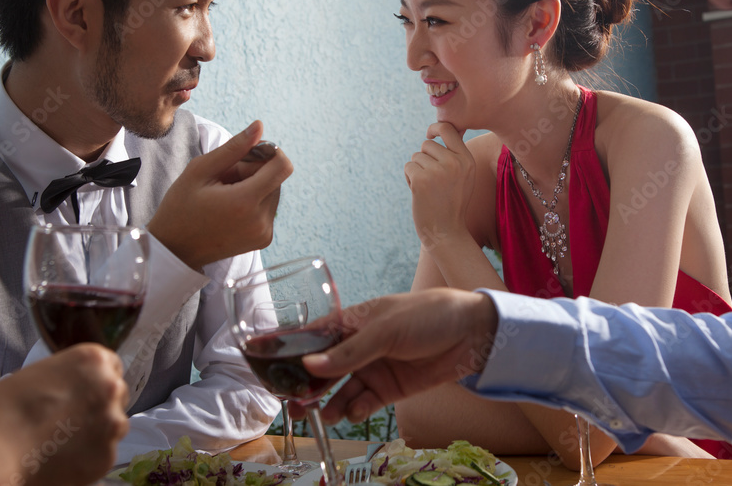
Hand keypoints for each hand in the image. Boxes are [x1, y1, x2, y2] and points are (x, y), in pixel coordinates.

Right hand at [0, 344, 127, 485]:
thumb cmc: (1, 409)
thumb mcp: (39, 374)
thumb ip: (69, 377)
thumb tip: (76, 388)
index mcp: (94, 359)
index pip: (111, 367)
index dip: (95, 382)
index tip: (83, 393)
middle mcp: (110, 387)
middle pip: (117, 395)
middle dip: (99, 406)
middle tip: (71, 420)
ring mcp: (112, 421)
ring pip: (115, 426)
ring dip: (97, 431)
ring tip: (63, 441)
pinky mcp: (107, 455)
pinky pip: (104, 454)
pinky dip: (88, 457)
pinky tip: (62, 457)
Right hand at [148, 120, 293, 269]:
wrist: (174, 249)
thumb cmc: (181, 207)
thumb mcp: (200, 171)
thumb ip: (234, 147)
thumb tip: (259, 126)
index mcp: (245, 202)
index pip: (283, 166)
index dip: (269, 153)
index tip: (247, 155)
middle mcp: (261, 220)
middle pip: (277, 178)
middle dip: (255, 171)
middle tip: (225, 178)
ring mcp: (265, 232)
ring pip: (274, 191)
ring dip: (255, 186)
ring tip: (226, 194)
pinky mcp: (265, 239)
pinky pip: (269, 208)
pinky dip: (255, 201)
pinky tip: (231, 208)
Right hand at [293, 289, 497, 423]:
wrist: (472, 334)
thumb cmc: (428, 316)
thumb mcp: (385, 329)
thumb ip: (349, 351)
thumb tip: (310, 365)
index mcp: (352, 322)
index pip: (312, 336)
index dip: (288, 348)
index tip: (259, 359)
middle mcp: (357, 346)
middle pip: (322, 370)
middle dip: (306, 387)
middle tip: (292, 405)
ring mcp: (373, 369)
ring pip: (340, 390)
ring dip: (329, 403)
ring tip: (321, 415)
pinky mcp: (389, 389)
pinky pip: (364, 403)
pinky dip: (355, 410)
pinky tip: (351, 412)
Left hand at [404, 122, 474, 250]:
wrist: (446, 232)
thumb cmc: (452, 204)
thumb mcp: (463, 177)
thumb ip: (455, 156)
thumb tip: (437, 133)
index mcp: (467, 160)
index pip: (448, 129)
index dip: (435, 128)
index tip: (429, 135)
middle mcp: (455, 162)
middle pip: (427, 144)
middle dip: (424, 158)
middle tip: (430, 179)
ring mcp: (438, 171)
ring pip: (416, 156)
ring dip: (416, 170)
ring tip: (427, 188)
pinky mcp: (421, 179)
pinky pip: (408, 166)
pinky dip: (409, 177)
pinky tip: (418, 192)